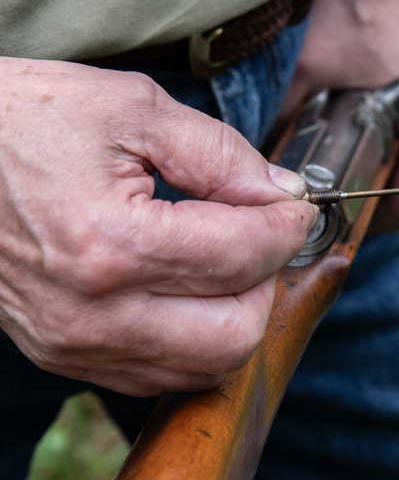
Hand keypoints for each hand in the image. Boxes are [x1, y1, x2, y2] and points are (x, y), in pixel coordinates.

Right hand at [0, 58, 317, 396]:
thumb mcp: (130, 108)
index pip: (245, 256)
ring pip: (203, 365)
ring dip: (233, 315)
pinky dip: (190, 337)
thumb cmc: (20, 118)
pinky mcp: (58, 353)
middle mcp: (90, 309)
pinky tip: (182, 286)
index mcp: (109, 242)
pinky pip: (156, 372)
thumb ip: (221, 155)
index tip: (291, 202)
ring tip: (219, 258)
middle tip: (254, 233)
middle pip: (237, 333)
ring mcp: (70, 341)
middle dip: (264, 280)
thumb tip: (283, 193)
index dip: (286, 224)